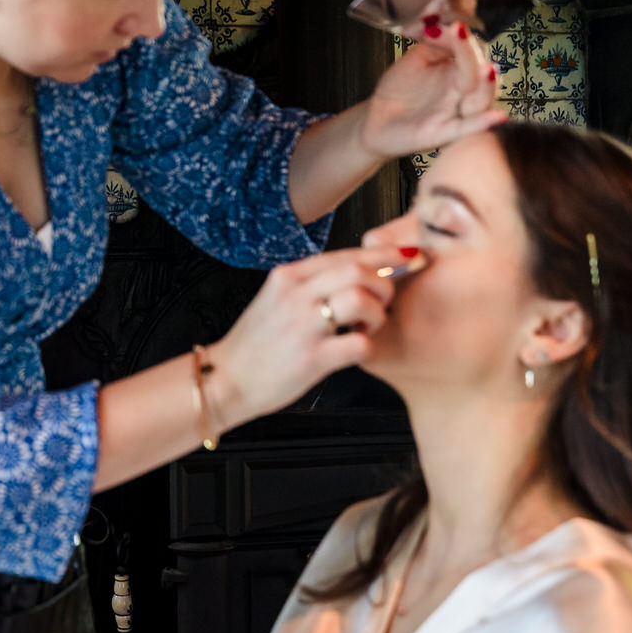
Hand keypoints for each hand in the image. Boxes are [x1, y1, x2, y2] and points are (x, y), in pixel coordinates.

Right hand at [208, 246, 405, 425]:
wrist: (226, 379)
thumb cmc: (256, 344)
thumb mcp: (276, 299)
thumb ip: (310, 284)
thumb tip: (357, 272)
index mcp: (288, 276)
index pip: (345, 253)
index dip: (383, 255)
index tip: (405, 258)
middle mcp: (295, 294)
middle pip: (358, 270)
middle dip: (384, 284)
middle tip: (384, 302)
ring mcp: (303, 325)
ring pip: (362, 299)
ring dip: (377, 314)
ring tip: (367, 327)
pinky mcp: (312, 358)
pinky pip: (359, 344)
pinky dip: (367, 346)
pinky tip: (355, 349)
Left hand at [359, 15, 505, 158]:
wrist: (376, 119)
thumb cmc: (400, 89)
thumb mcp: (417, 58)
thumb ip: (434, 42)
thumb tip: (444, 23)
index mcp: (458, 71)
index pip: (472, 52)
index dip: (461, 37)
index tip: (445, 24)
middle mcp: (462, 92)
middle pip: (479, 73)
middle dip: (472, 54)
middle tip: (461, 33)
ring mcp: (454, 112)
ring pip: (480, 100)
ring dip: (487, 85)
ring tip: (488, 69)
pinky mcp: (442, 133)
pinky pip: (466, 128)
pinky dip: (482, 123)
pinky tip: (498, 117)